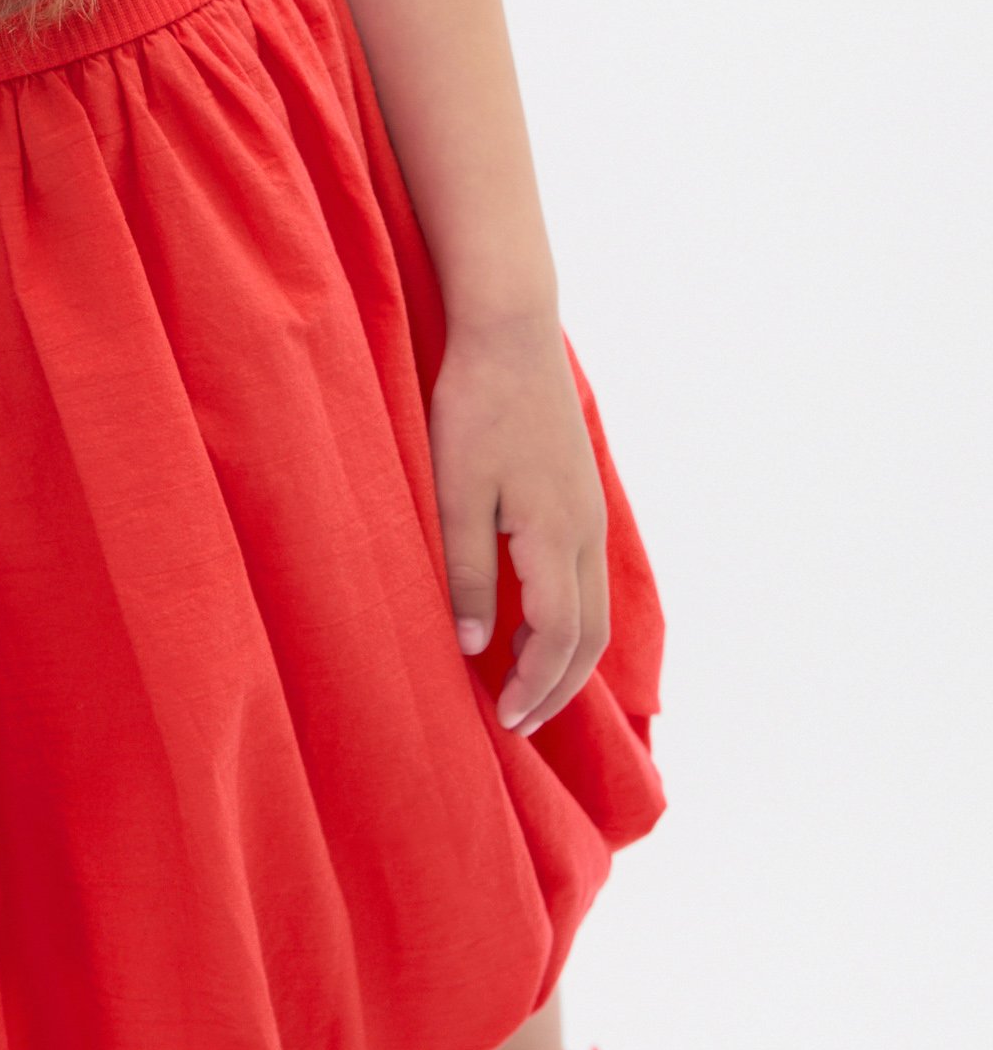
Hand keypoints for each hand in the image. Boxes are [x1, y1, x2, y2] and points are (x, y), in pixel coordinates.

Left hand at [427, 317, 609, 736]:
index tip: (503, 721)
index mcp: (556, 537)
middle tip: (519, 721)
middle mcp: (585, 531)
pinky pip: (586, 575)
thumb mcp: (455, 493)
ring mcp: (588, 511)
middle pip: (589, 635)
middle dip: (558, 687)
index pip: (557, 639)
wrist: (510, 328)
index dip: (532, 687)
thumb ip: (466, 572)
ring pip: (593, 607)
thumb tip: (474, 647)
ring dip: (564, 654)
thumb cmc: (474, 407)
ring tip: (523, 682)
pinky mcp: (579, 493)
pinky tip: (531, 618)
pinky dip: (567, 616)